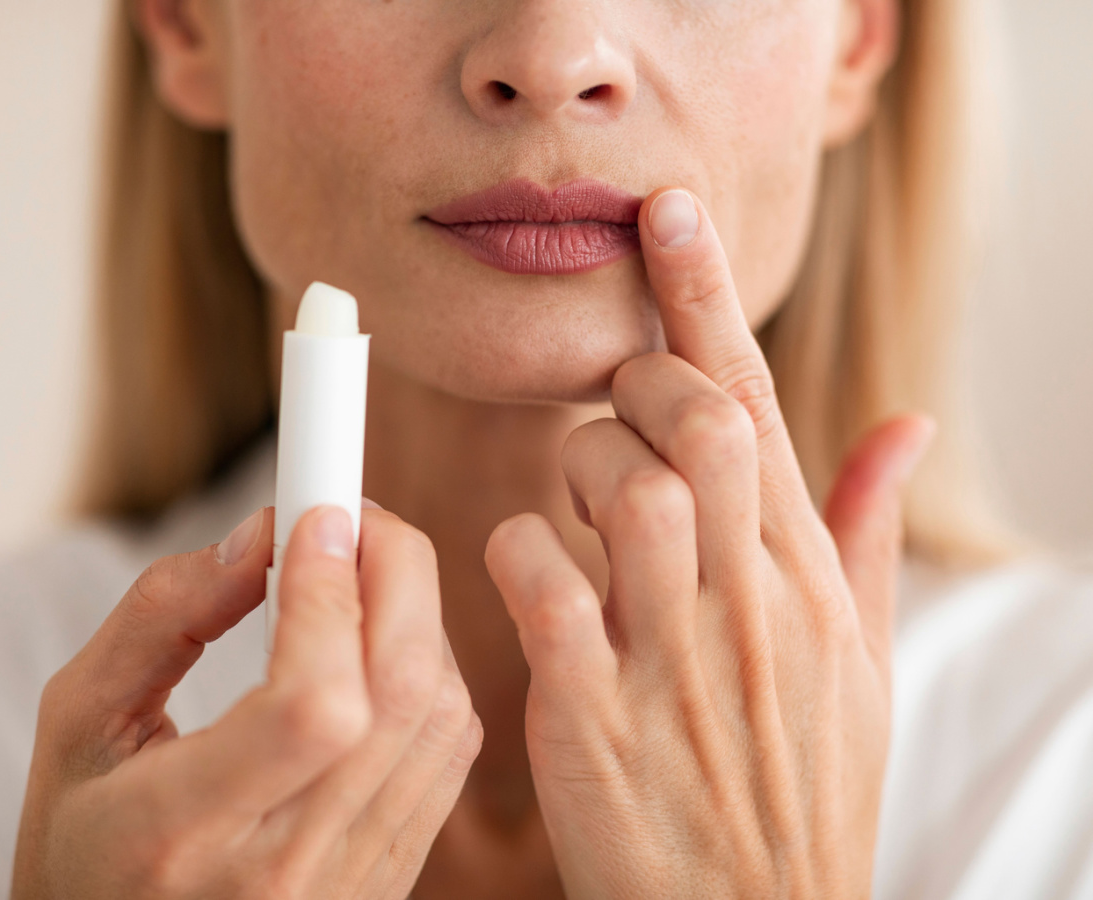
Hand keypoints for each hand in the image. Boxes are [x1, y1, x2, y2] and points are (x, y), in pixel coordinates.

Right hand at [12, 503, 480, 899]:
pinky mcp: (390, 873)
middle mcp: (283, 867)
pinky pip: (450, 751)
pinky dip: (430, 668)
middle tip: (351, 518)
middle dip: (395, 570)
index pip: (310, 706)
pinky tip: (377, 642)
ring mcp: (349, 879)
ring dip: (415, 612)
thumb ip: (159, 618)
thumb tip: (260, 538)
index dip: (329, 594)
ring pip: (438, 714)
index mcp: (181, 834)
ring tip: (357, 573)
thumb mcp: (77, 722)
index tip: (313, 517)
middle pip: (397, 694)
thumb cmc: (88, 842)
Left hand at [485, 187, 935, 898]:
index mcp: (808, 577)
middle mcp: (750, 602)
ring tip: (575, 505)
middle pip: (697, 424)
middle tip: (615, 411)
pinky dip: (517, 552)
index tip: (666, 211)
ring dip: (577, 468)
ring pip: (621, 487)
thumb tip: (901, 423)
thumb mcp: (861, 659)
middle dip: (639, 385)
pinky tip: (527, 574)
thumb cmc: (797, 784)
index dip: (707, 297)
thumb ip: (868, 531)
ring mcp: (674, 656)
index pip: (758, 403)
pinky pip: (541, 581)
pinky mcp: (594, 712)